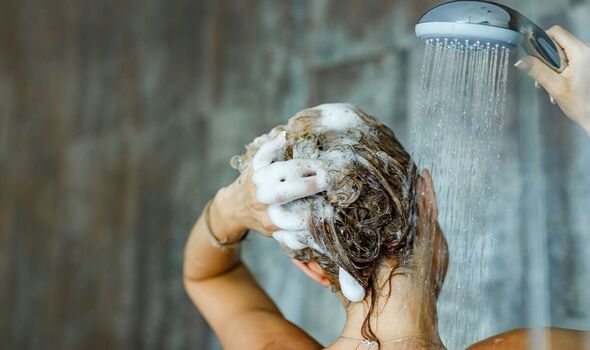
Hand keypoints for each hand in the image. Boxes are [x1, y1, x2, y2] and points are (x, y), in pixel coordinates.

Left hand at [211, 131, 330, 240]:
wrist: (235, 208)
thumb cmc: (264, 220)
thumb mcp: (279, 235)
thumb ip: (298, 238)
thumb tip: (322, 240)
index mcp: (273, 221)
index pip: (300, 217)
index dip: (319, 210)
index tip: (334, 203)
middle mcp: (264, 201)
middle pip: (289, 191)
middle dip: (311, 184)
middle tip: (329, 179)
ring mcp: (258, 183)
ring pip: (281, 170)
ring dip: (302, 167)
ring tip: (319, 167)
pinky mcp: (254, 168)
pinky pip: (263, 154)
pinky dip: (273, 144)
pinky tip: (285, 138)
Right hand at [514, 25, 589, 133]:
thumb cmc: (582, 104)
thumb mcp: (555, 87)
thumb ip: (537, 71)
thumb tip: (520, 60)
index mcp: (581, 51)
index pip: (556, 32)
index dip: (542, 41)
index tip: (535, 57)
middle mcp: (587, 50)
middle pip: (558, 43)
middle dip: (546, 59)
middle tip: (544, 77)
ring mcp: (587, 56)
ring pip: (562, 52)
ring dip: (553, 67)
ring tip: (553, 85)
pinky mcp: (587, 64)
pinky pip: (569, 59)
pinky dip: (561, 70)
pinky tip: (560, 85)